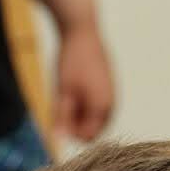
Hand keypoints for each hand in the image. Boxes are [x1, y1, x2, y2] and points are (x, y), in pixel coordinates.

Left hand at [54, 21, 114, 141]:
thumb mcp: (61, 92)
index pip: (87, 137)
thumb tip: (58, 140)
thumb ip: (61, 117)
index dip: (70, 132)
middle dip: (76, 123)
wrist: (82, 31)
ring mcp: (112, 94)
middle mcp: (111, 104)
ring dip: (80, 113)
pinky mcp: (108, 86)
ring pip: (94, 117)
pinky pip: (97, 104)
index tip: (57, 115)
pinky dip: (85, 102)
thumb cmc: (71, 61)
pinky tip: (74, 86)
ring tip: (67, 93)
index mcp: (102, 108)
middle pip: (93, 129)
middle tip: (61, 103)